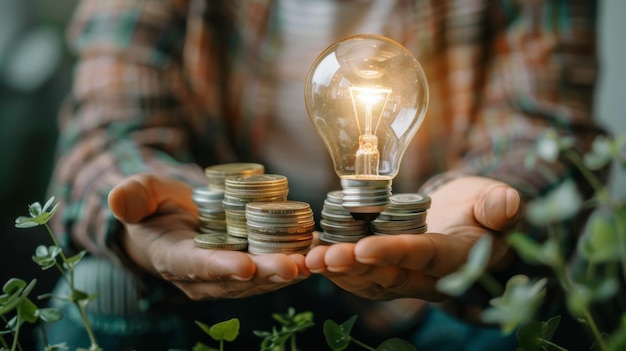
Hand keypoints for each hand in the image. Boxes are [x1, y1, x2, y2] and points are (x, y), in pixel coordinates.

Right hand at [108, 174, 309, 299]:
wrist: (168, 221)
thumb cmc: (153, 206)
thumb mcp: (139, 194)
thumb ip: (131, 197)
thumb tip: (119, 201)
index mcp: (173, 259)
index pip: (197, 267)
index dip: (221, 267)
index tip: (246, 265)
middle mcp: (201, 277)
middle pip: (236, 279)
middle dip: (267, 274)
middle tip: (295, 265)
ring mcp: (225, 276)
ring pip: (259, 279)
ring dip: (287, 272)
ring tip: (314, 261)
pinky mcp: (244, 268)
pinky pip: (270, 269)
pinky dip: (293, 262)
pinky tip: (316, 252)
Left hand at [305, 176, 520, 300]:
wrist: (467, 223)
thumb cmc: (481, 209)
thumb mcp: (495, 202)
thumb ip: (499, 205)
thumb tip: (507, 202)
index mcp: (456, 258)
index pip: (424, 257)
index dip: (395, 253)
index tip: (363, 247)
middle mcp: (429, 278)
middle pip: (389, 276)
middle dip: (354, 267)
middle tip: (323, 257)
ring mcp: (407, 279)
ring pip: (370, 281)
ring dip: (338, 272)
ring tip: (310, 259)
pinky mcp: (389, 274)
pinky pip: (361, 277)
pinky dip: (336, 269)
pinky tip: (312, 257)